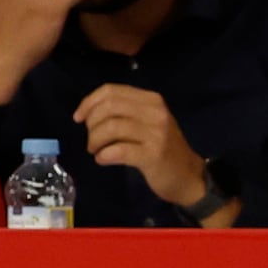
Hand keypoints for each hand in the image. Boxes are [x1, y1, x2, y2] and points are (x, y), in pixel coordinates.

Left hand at [74, 83, 214, 214]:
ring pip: (111, 128)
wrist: (188, 177)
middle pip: (109, 107)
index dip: (89, 103)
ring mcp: (156, 133)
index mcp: (152, 100)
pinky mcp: (153, 155)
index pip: (111, 91)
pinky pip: (118, 151)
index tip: (79, 118)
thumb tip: (89, 111)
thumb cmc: (163, 149)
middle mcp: (155, 112)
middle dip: (92, 124)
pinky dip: (104, 155)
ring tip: (96, 151)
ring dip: (95, 141)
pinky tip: (103, 160)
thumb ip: (125, 112)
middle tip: (92, 140)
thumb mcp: (149, 122)